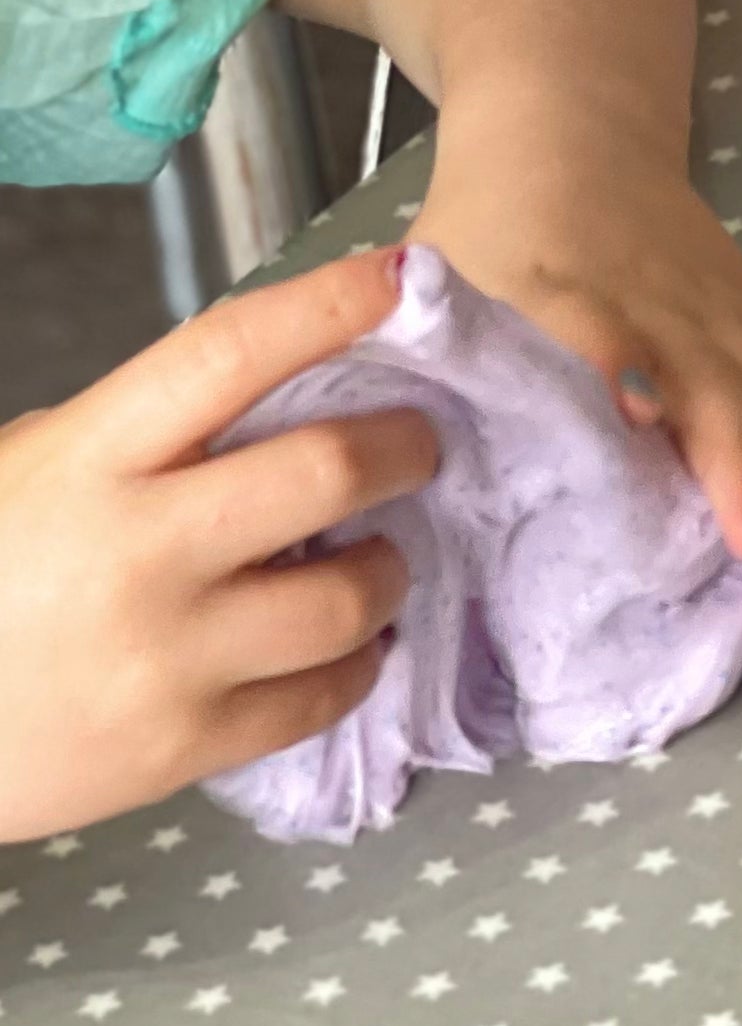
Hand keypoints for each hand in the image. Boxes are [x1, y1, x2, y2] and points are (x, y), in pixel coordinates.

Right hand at [0, 249, 434, 840]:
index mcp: (94, 455)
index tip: (398, 277)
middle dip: (402, 446)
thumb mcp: (36, 464)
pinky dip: (356, 664)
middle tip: (420, 443)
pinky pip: (317, 698)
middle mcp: (138, 549)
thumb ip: (147, 426)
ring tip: (380, 556)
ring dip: (388, 567)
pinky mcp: (181, 748)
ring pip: (344, 597)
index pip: (231, 353)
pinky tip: (350, 643)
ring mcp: (165, 655)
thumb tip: (285, 383)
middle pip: (324, 472)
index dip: (327, 304)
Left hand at [414, 136, 741, 594]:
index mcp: (563, 296)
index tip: (638, 417)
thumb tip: (376, 485)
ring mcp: (722, 312)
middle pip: (715, 380)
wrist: (569, 129)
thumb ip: (407, 373)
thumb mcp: (426, 281)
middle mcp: (660, 306)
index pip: (595, 330)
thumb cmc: (485, 229)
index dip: (616, 363)